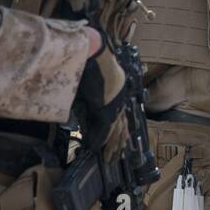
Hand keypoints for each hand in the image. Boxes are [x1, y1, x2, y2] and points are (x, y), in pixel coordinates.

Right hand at [77, 38, 127, 154]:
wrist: (93, 51)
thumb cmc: (91, 61)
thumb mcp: (93, 81)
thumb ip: (93, 96)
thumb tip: (88, 106)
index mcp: (119, 93)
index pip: (121, 118)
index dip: (120, 132)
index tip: (119, 143)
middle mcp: (120, 100)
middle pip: (122, 127)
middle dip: (118, 144)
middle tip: (116, 157)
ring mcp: (116, 103)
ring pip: (117, 130)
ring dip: (112, 145)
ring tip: (110, 158)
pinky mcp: (108, 105)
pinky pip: (107, 126)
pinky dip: (102, 138)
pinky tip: (100, 148)